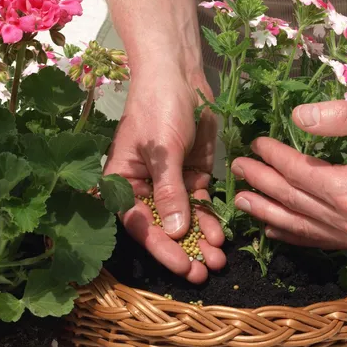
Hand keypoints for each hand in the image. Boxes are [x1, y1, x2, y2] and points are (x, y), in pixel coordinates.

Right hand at [104, 63, 225, 282]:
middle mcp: (145, 189)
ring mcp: (170, 185)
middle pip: (163, 229)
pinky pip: (200, 205)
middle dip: (185, 251)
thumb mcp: (162, 149)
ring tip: (219, 260)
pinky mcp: (191, 177)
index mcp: (124, 183)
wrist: (179, 73)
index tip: (183, 265)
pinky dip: (210, 219)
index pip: (140, 224)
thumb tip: (178, 233)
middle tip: (205, 272)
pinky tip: (222, 234)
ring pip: (185, 221)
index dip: (161, 248)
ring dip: (201, 240)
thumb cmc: (159, 106)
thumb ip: (169, 191)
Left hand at [232, 101, 346, 251]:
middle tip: (236, 168)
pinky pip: (316, 242)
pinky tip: (271, 228)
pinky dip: (291, 235)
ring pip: (298, 225)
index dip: (273, 156)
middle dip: (260, 182)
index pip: (298, 172)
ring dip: (265, 212)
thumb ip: (345, 117)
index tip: (256, 143)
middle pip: (291, 198)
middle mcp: (346, 219)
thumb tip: (298, 117)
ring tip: (240, 201)